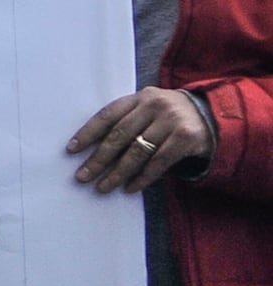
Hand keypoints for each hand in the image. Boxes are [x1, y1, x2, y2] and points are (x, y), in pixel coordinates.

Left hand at [67, 87, 214, 192]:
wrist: (213, 116)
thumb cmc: (169, 116)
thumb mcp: (148, 109)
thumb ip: (126, 120)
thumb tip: (92, 150)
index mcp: (139, 97)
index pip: (107, 115)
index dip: (88, 133)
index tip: (71, 150)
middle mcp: (154, 106)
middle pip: (119, 135)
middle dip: (99, 159)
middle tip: (83, 176)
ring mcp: (171, 121)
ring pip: (137, 151)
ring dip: (117, 173)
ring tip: (103, 187)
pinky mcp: (186, 138)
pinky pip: (158, 162)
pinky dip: (142, 177)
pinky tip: (130, 188)